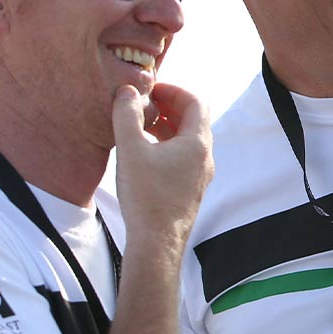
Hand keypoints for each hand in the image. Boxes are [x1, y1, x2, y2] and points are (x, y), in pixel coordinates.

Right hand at [112, 83, 213, 256]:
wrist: (157, 244)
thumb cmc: (146, 196)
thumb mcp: (130, 149)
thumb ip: (127, 115)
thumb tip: (127, 91)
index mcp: (198, 143)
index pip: (195, 102)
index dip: (173, 90)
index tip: (151, 89)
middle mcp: (205, 157)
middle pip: (193, 120)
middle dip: (169, 106)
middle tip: (144, 103)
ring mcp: (200, 175)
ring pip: (187, 140)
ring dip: (167, 126)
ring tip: (141, 124)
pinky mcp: (190, 189)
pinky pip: (183, 157)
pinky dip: (167, 145)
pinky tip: (144, 151)